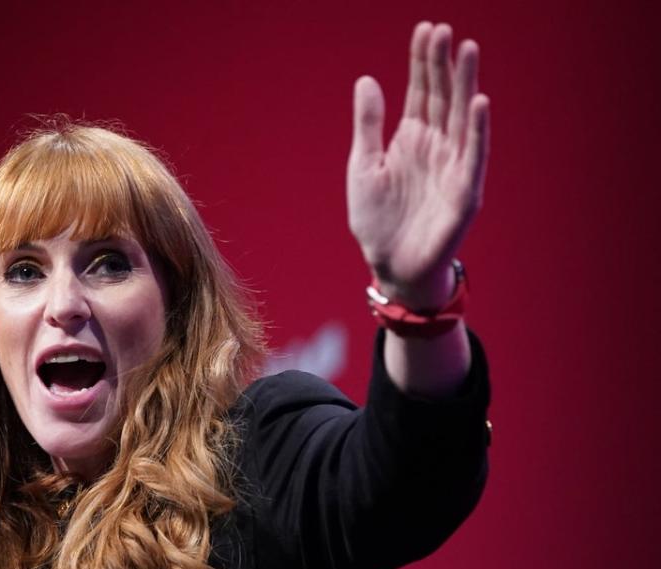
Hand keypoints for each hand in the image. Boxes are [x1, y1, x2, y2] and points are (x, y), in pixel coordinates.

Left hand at [347, 22, 489, 311]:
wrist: (390, 266)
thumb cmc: (377, 221)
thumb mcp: (363, 167)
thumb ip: (368, 125)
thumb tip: (366, 79)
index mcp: (410, 139)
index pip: (420, 92)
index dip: (422, 62)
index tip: (425, 29)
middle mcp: (435, 146)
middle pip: (442, 97)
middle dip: (443, 64)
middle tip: (444, 30)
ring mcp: (452, 166)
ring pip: (461, 118)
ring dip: (465, 85)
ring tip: (467, 50)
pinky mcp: (464, 191)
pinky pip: (473, 155)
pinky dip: (477, 130)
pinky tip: (479, 101)